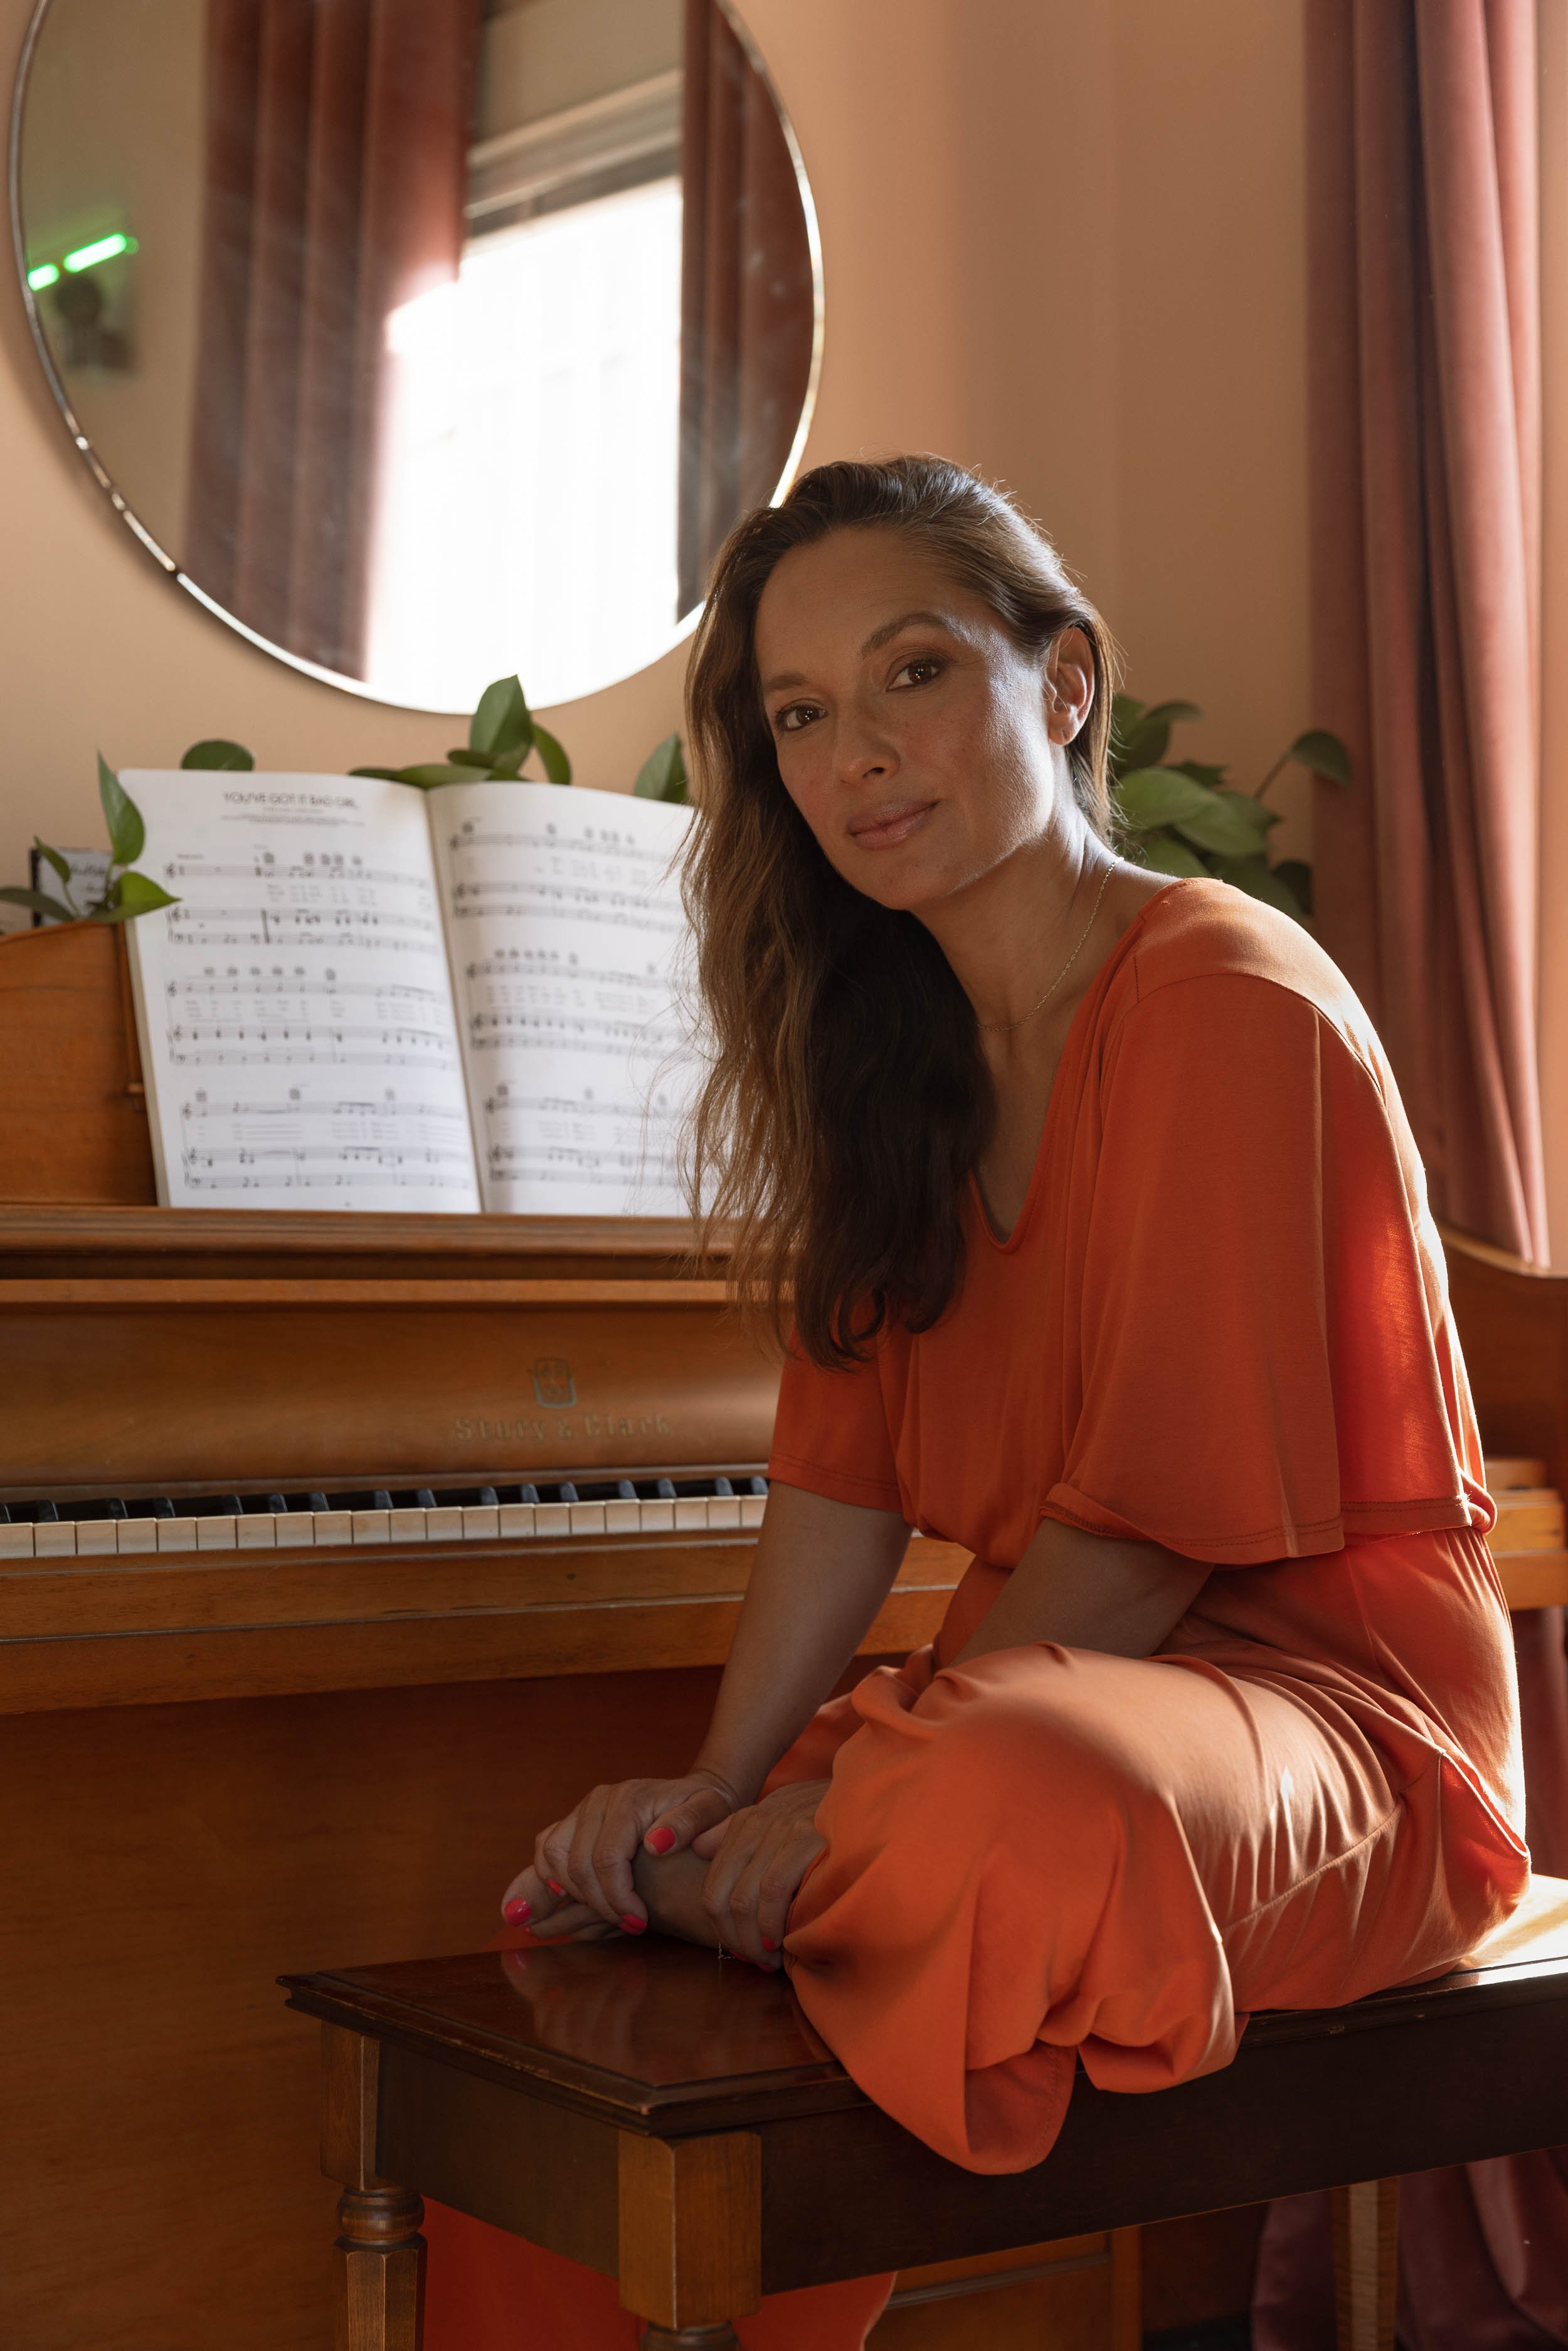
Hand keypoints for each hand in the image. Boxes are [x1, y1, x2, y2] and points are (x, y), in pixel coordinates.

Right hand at [501, 1770, 741, 1940]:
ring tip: (606, 1912)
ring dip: (571, 1894)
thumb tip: (655, 1844)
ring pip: (552, 1855)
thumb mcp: (712, 1810)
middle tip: (628, 1923)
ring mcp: (582, 1809)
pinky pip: (546, 1848)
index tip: (639, 1922)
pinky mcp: (574, 1820)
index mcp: (630, 1800)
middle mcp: (599, 1800)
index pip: (607, 1859)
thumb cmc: (706, 1807)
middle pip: (576, 1863)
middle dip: (598, 1904)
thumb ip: (689, 1823)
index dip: (618, 1898)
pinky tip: (572, 1899)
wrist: (693, 1793)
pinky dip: (550, 1877)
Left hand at [692, 1779, 828, 1969]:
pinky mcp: (802, 1839)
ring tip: (773, 1956)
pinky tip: (785, 1940)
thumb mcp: (779, 1813)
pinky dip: (773, 1923)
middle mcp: (755, 1825)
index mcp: (745, 1823)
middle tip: (758, 1960)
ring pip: (744, 1900)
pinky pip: (772, 1891)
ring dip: (755, 1940)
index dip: (723, 1929)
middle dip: (736, 1939)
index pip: (712, 1888)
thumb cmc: (825, 1812)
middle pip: (722, 1898)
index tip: (743, 1949)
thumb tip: (698, 1848)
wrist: (868, 1791)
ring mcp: (778, 1831)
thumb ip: (736, 1833)